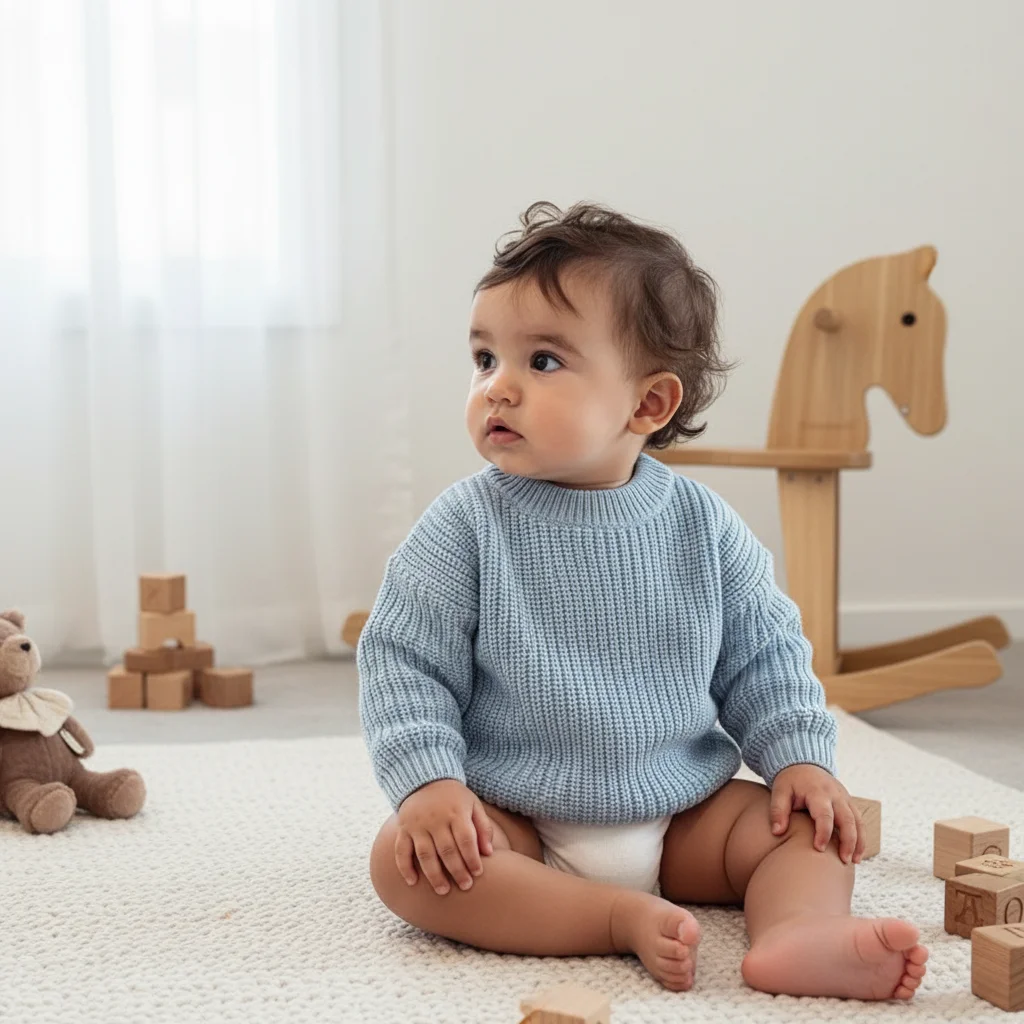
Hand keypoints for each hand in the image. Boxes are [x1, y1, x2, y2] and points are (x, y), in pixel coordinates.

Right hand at [395, 779, 494, 894]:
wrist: (425, 779)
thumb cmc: (454, 797)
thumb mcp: (473, 804)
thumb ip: (483, 827)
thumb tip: (489, 853)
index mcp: (456, 812)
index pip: (466, 840)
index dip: (472, 858)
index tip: (479, 873)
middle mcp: (436, 819)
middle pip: (447, 850)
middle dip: (457, 871)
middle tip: (465, 887)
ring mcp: (417, 825)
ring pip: (425, 854)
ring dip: (434, 875)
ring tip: (443, 891)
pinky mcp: (403, 829)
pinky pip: (401, 851)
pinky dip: (405, 868)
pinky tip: (413, 882)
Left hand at [770, 763, 864, 864]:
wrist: (803, 764)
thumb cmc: (790, 781)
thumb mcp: (780, 791)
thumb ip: (778, 810)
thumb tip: (777, 832)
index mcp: (817, 792)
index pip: (824, 815)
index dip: (823, 833)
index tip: (819, 849)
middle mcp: (835, 795)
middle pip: (848, 819)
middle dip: (848, 841)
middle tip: (844, 861)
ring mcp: (845, 798)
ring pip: (858, 821)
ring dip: (859, 842)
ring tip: (854, 861)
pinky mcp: (849, 802)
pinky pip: (859, 821)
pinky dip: (861, 837)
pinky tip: (857, 853)